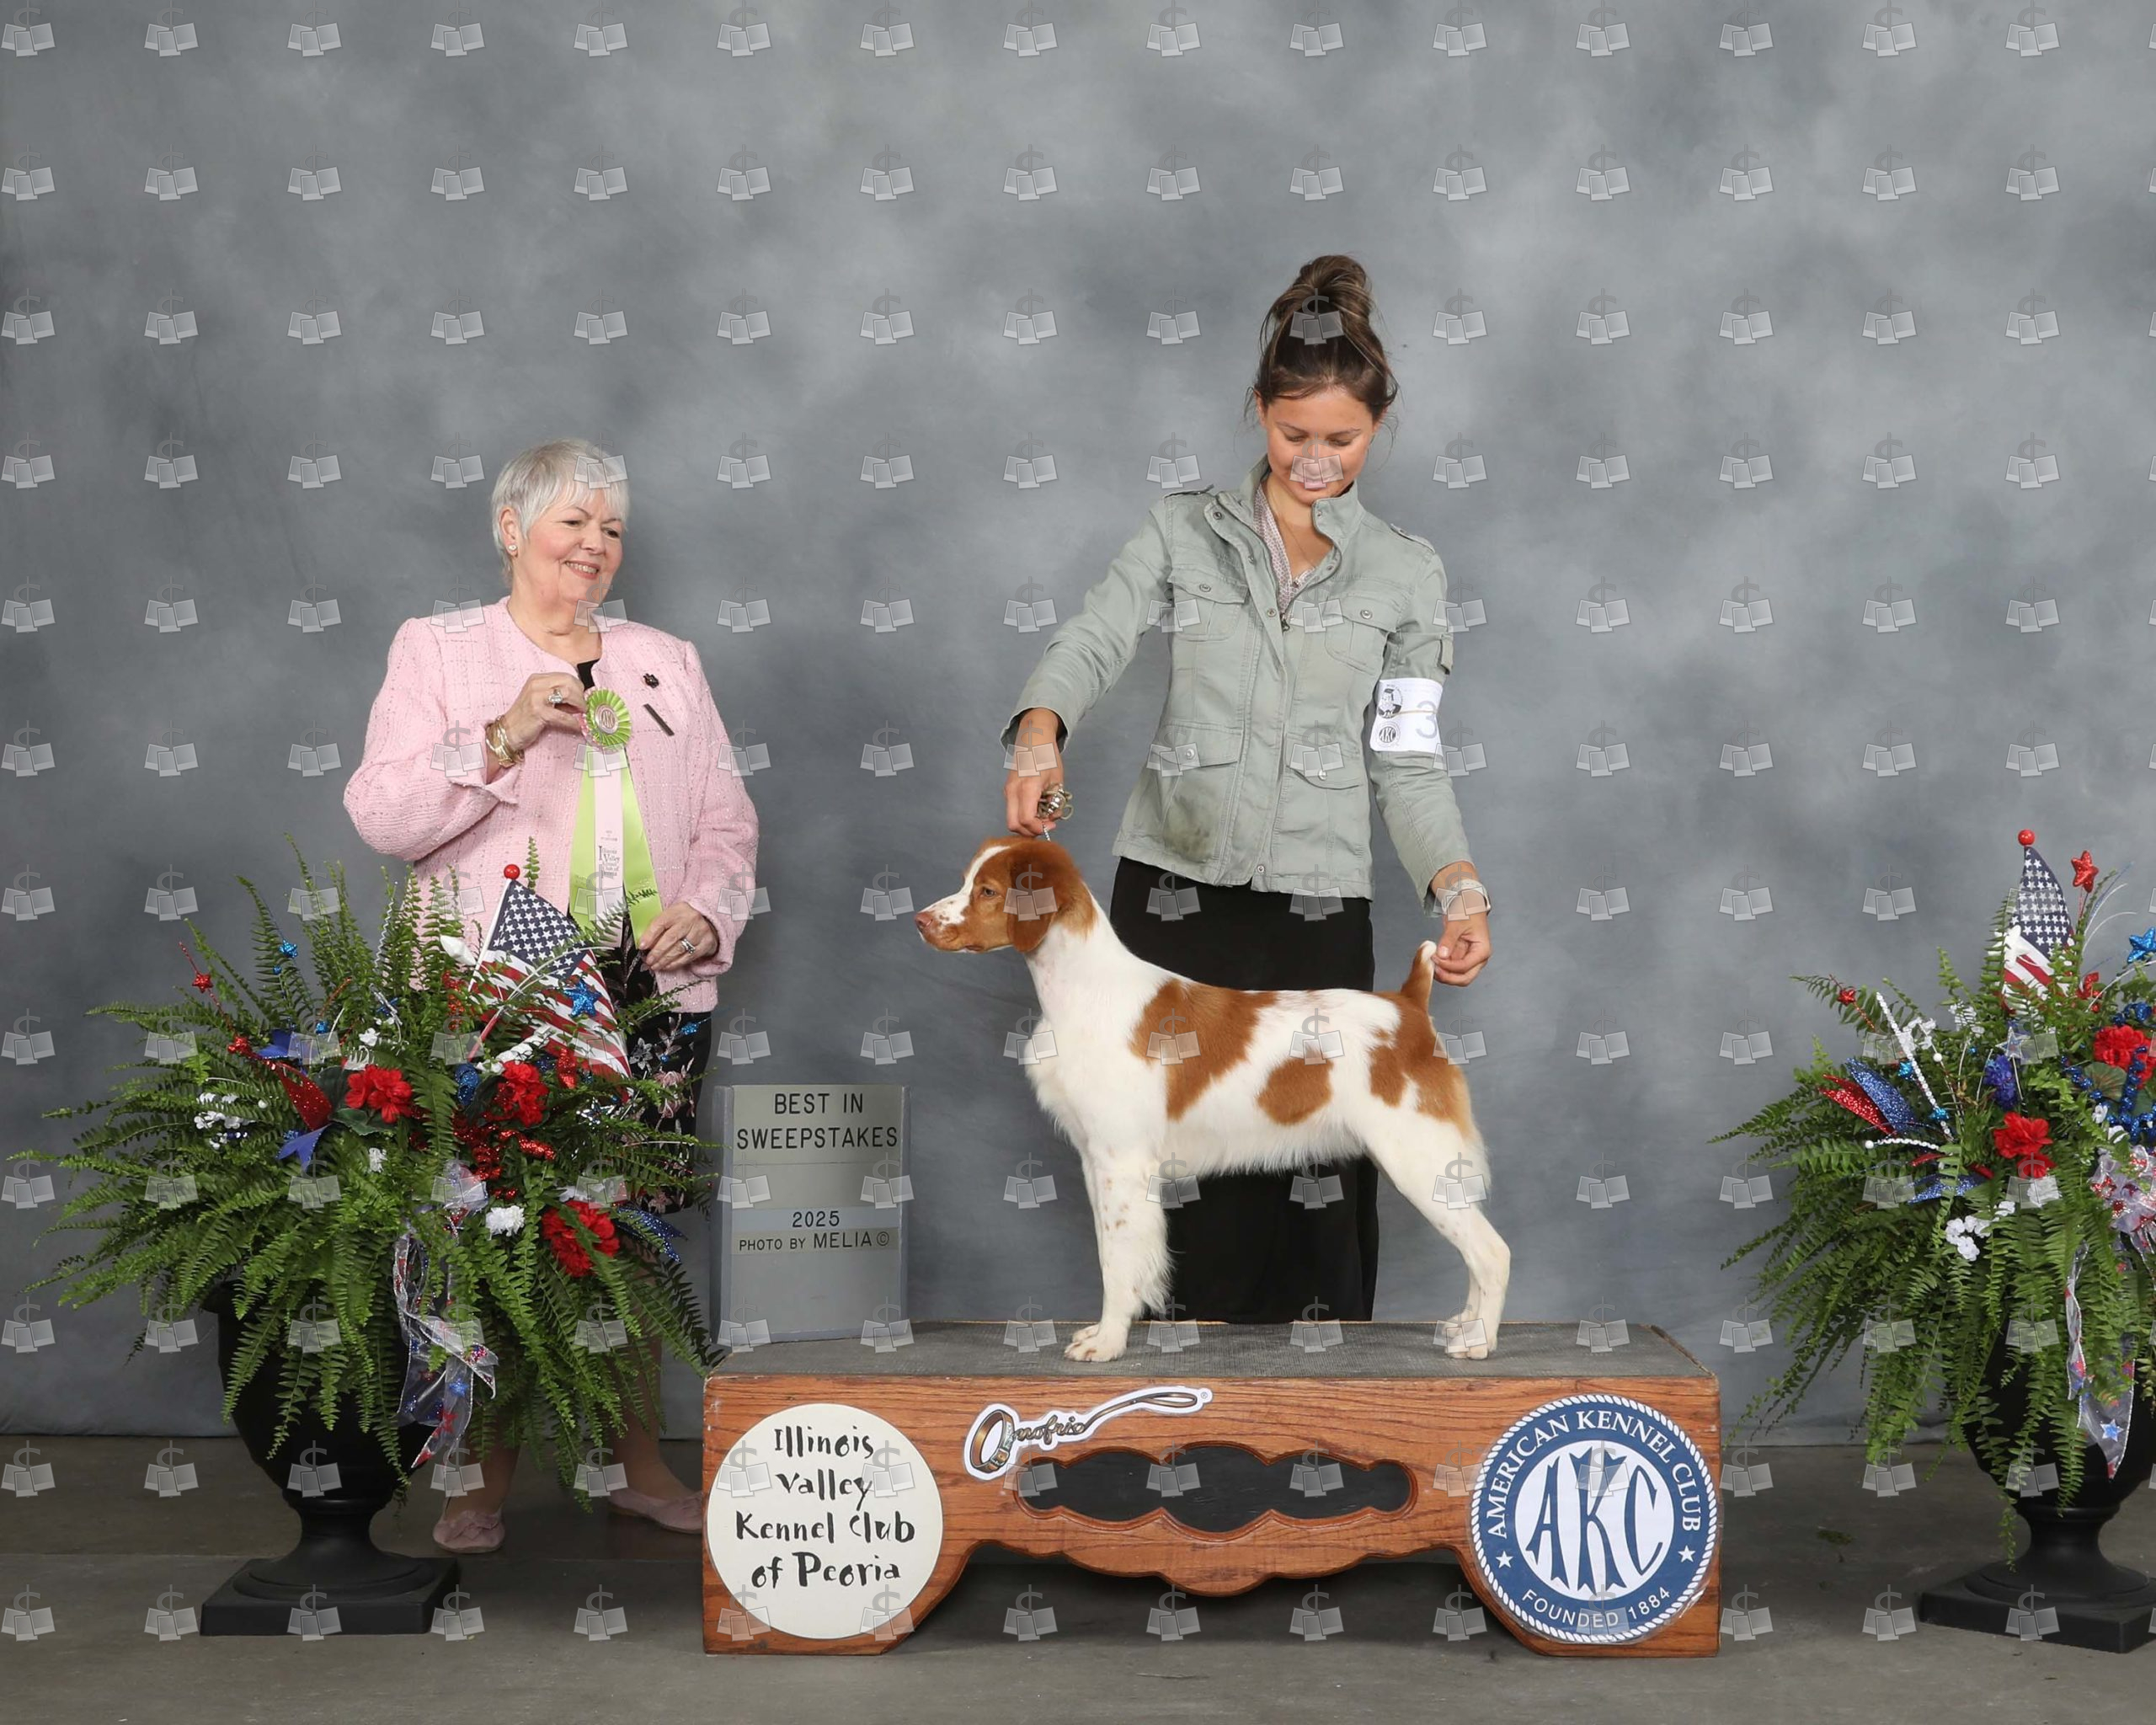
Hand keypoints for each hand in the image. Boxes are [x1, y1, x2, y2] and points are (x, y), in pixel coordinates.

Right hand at [500, 671, 589, 752]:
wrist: (508, 731)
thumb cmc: (526, 717)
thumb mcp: (540, 699)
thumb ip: (556, 695)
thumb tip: (580, 699)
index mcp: (537, 679)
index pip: (566, 676)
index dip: (578, 687)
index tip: (581, 698)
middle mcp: (536, 684)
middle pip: (569, 682)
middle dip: (580, 695)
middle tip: (583, 707)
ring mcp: (536, 697)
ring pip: (568, 694)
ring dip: (579, 705)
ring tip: (580, 714)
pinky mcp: (538, 712)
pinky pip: (563, 716)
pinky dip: (573, 722)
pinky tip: (577, 726)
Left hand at [641, 904, 718, 969]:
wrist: (708, 920)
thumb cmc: (685, 919)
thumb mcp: (672, 915)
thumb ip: (658, 926)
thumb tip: (643, 942)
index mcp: (678, 910)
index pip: (661, 922)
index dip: (650, 935)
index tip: (642, 946)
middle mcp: (691, 919)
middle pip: (671, 938)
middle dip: (657, 952)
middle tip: (648, 960)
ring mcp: (700, 932)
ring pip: (679, 949)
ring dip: (664, 960)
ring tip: (655, 965)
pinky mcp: (706, 944)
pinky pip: (688, 957)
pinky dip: (675, 963)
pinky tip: (667, 966)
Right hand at [1003, 707, 1067, 836]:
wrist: (1033, 737)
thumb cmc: (1047, 755)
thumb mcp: (1057, 781)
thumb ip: (1055, 802)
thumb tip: (1052, 818)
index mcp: (1028, 787)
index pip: (1026, 820)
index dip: (1039, 828)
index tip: (1051, 825)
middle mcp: (1013, 790)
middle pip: (1014, 825)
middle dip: (1030, 831)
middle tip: (1045, 825)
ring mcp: (1008, 790)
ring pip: (1012, 818)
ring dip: (1027, 823)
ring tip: (1042, 814)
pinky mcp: (1008, 789)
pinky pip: (1012, 809)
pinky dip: (1023, 814)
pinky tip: (1036, 807)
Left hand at [1434, 908, 1489, 985]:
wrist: (1468, 904)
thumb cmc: (1468, 911)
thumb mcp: (1457, 923)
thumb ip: (1449, 939)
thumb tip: (1442, 954)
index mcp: (1482, 950)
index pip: (1465, 967)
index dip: (1448, 966)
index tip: (1435, 959)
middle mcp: (1477, 958)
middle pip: (1464, 978)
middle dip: (1447, 977)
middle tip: (1433, 969)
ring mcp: (1469, 959)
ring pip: (1457, 976)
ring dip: (1443, 974)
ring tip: (1431, 963)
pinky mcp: (1460, 957)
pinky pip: (1451, 968)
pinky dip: (1442, 967)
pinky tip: (1433, 961)